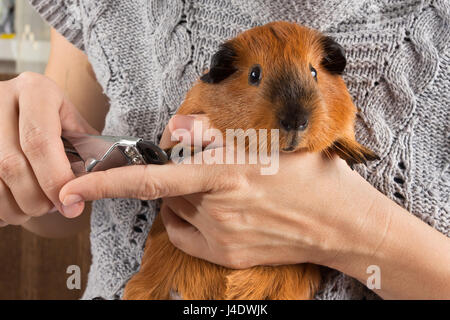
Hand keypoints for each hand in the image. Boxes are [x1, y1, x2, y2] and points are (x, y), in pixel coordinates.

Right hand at [0, 72, 97, 226]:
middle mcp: (1, 99)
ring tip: (32, 209)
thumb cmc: (54, 119)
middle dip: (35, 198)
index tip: (70, 205)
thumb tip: (93, 188)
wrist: (21, 106)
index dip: (54, 179)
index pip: (39, 141)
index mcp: (36, 91)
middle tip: (52, 208)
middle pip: (11, 164)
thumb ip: (86, 150)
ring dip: (13, 206)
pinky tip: (12, 208)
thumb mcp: (72, 123)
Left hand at [59, 114, 384, 268]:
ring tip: (225, 194)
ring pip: (178, 213)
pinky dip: (190, 221)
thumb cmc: (312, 177)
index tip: (76, 186)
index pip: (154, 178)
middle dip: (177, 179)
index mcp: (229, 173)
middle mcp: (219, 209)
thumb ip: (216, 143)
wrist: (342, 225)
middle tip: (209, 172)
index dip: (109, 182)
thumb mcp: (267, 145)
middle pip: (168, 193)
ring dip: (187, 200)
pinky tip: (219, 214)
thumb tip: (180, 140)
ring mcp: (222, 238)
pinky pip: (186, 235)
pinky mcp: (226, 257)